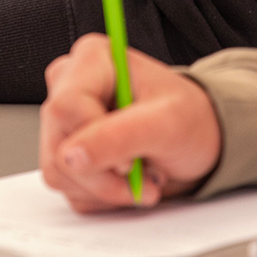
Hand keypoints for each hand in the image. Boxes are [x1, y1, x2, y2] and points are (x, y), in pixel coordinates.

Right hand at [39, 34, 222, 211]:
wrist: (199, 142)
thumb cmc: (190, 119)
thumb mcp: (166, 124)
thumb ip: (118, 136)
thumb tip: (71, 156)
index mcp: (91, 60)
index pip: (65, 107)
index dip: (96, 141)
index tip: (131, 160)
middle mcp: (69, 86)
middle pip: (58, 146)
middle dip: (105, 174)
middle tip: (143, 172)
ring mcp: (64, 123)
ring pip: (59, 173)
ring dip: (107, 189)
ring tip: (141, 173)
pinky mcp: (65, 154)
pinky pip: (69, 190)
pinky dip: (103, 196)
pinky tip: (128, 179)